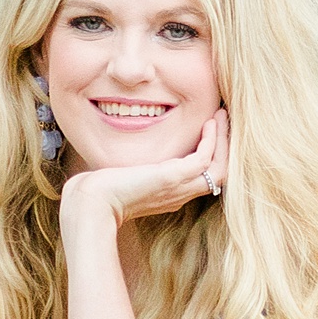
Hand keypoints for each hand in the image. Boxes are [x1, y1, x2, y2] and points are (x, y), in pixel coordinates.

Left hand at [59, 110, 228, 231]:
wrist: (92, 202)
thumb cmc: (101, 191)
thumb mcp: (127, 177)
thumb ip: (137, 169)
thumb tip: (133, 157)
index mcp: (170, 195)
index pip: (204, 177)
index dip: (213, 153)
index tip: (211, 129)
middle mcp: (179, 195)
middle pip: (220, 174)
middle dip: (225, 144)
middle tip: (224, 118)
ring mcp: (178, 188)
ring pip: (219, 168)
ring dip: (224, 140)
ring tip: (221, 116)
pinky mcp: (172, 178)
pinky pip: (205, 159)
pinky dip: (212, 140)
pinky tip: (208, 123)